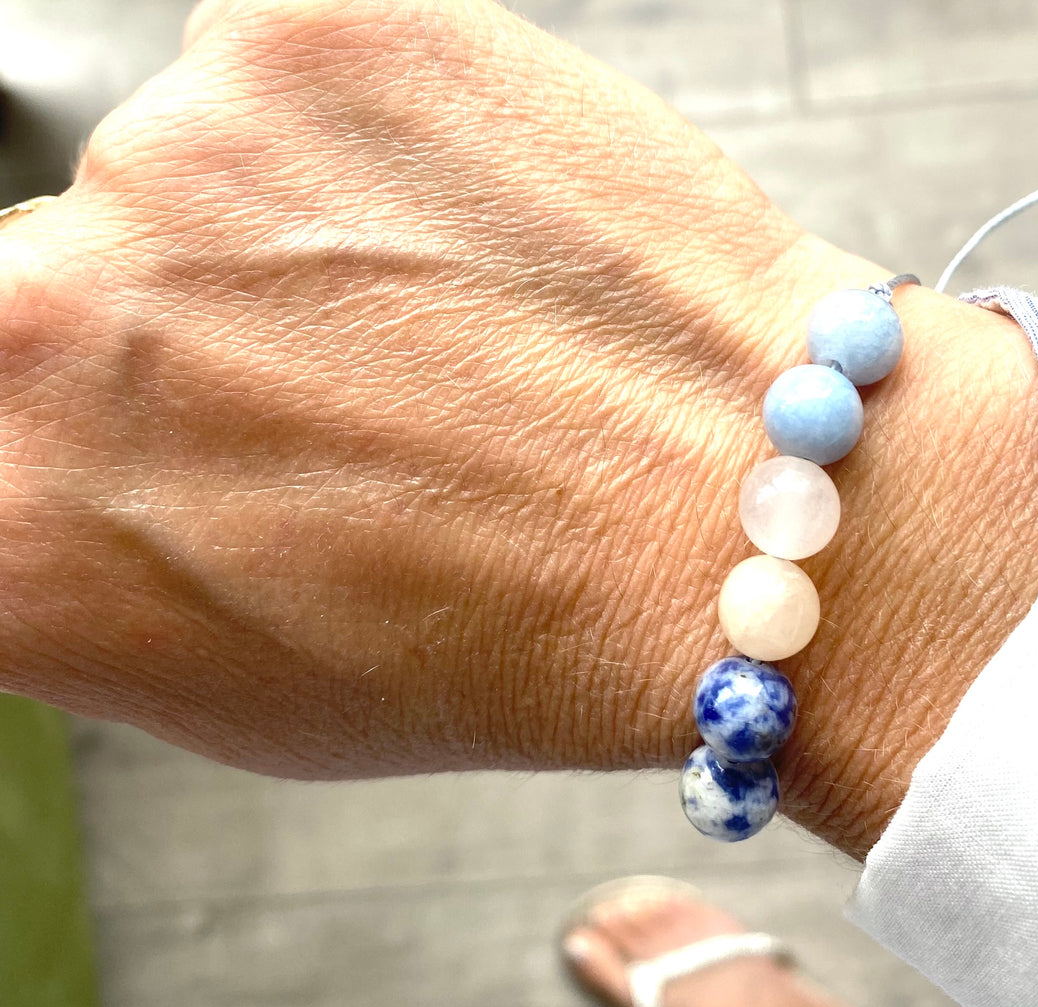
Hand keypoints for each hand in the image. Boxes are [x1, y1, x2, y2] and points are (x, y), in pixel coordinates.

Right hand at [0, 0, 1037, 855]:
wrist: (744, 522)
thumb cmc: (519, 644)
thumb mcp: (245, 690)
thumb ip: (89, 572)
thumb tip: (45, 480)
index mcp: (2, 518)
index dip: (81, 435)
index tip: (164, 441)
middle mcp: (37, 318)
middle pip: (58, 287)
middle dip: (180, 341)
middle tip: (341, 396)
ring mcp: (178, 157)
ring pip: (191, 183)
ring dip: (292, 246)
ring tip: (447, 332)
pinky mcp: (313, 39)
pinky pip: (295, 91)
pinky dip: (374, 155)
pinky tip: (482, 246)